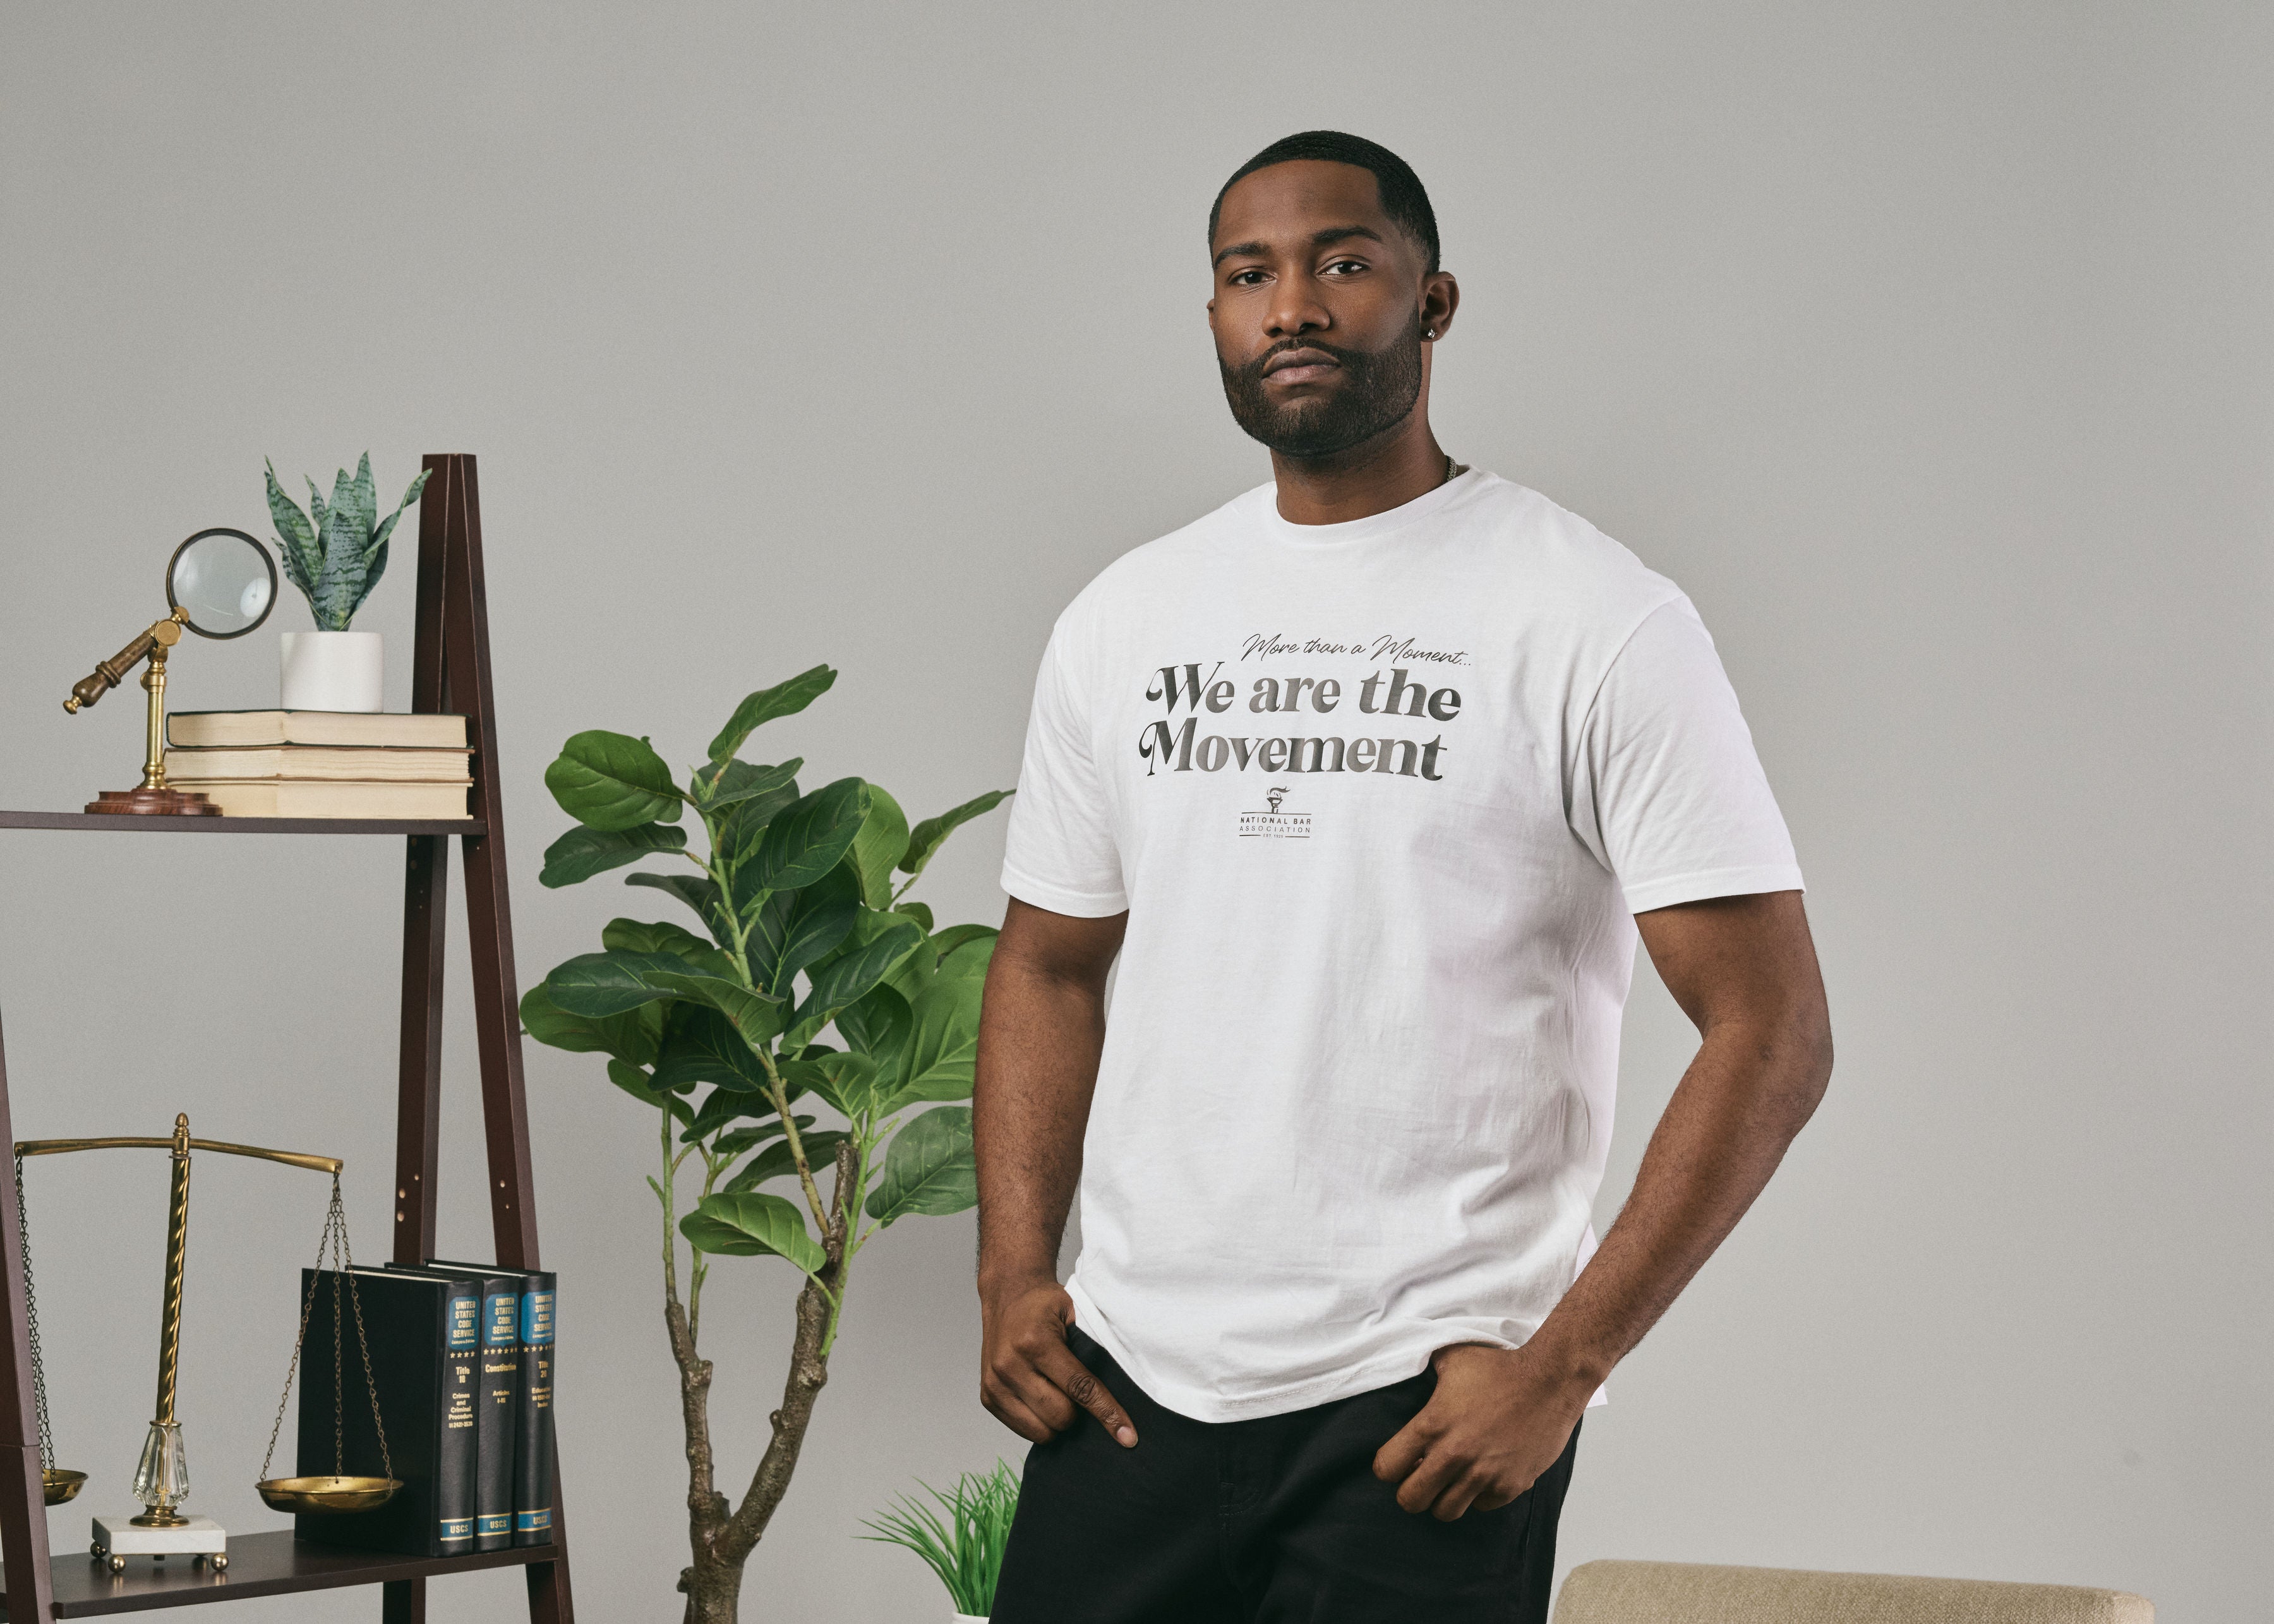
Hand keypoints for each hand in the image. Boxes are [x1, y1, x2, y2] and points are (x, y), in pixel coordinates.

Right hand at [979, 1277, 1138, 1448]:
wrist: (1006, 1295)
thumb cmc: (1043, 1304)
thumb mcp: (1074, 1313)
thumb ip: (1092, 1347)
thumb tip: (1120, 1392)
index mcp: (1035, 1342)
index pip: (1080, 1388)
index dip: (1107, 1413)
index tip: (1127, 1436)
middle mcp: (1010, 1365)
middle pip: (1061, 1416)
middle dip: (1078, 1414)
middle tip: (1080, 1394)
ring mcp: (995, 1384)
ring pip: (1041, 1431)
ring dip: (1058, 1422)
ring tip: (1061, 1397)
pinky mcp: (987, 1397)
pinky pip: (1023, 1431)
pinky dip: (1039, 1423)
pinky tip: (1043, 1400)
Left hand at [1371, 1342, 1588, 1520]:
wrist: (1551, 1380)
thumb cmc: (1500, 1367)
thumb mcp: (1452, 1359)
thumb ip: (1424, 1369)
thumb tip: (1408, 1365)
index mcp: (1432, 1425)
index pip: (1386, 1468)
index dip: (1388, 1466)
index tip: (1400, 1460)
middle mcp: (1453, 1455)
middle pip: (1410, 1501)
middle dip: (1411, 1491)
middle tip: (1422, 1478)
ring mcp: (1483, 1474)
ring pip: (1445, 1512)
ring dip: (1444, 1498)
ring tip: (1451, 1481)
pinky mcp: (1509, 1486)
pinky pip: (1481, 1507)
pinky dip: (1478, 1497)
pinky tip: (1482, 1475)